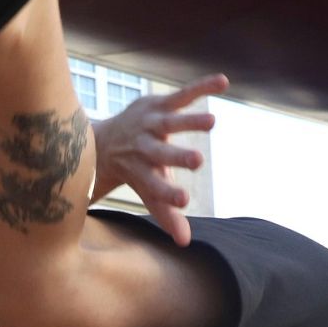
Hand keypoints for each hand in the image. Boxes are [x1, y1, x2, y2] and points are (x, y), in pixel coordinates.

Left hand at [90, 73, 228, 246]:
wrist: (103, 139)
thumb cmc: (134, 171)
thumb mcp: (147, 192)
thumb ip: (167, 215)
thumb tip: (185, 243)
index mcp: (141, 173)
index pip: (154, 186)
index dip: (167, 195)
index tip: (184, 202)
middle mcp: (143, 148)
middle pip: (160, 154)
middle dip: (176, 157)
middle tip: (197, 161)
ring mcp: (150, 123)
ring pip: (170, 122)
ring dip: (189, 121)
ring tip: (212, 121)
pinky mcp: (158, 103)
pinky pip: (182, 94)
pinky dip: (201, 87)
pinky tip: (224, 82)